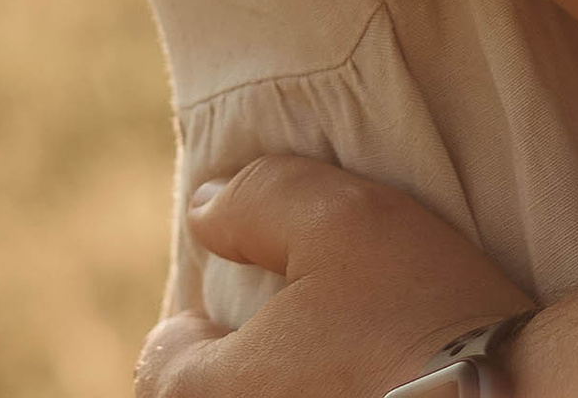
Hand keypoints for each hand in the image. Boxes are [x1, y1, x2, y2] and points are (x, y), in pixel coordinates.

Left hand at [135, 158, 528, 397]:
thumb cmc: (415, 313)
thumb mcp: (336, 220)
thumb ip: (258, 200)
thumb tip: (205, 209)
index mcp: (219, 395)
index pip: (163, 364)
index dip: (196, 327)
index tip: (245, 307)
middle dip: (239, 368)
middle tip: (294, 336)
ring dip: (288, 387)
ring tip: (339, 367)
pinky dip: (332, 397)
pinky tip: (372, 388)